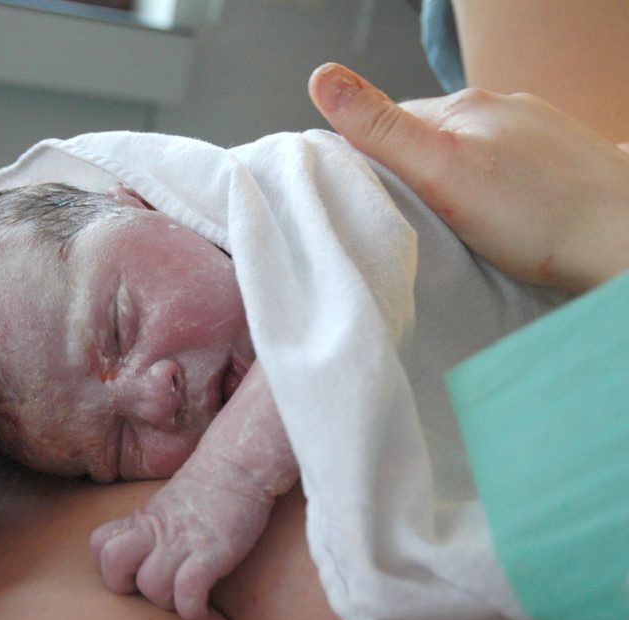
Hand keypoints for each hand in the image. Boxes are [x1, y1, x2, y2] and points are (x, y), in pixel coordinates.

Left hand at [90, 360, 297, 619]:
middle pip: (114, 567)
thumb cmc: (207, 491)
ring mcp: (182, 542)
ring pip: (151, 587)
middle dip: (130, 588)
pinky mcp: (212, 552)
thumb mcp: (165, 506)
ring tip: (185, 597)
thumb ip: (148, 529)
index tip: (135, 571)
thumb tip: (140, 558)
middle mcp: (156, 530)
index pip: (99, 545)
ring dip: (168, 602)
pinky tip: (202, 608)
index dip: (111, 566)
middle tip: (156, 587)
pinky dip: (193, 609)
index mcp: (142, 520)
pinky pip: (187, 593)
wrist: (239, 465)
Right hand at [308, 63, 628, 291]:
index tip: (363, 198)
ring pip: (470, 155)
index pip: (389, 123)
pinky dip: (494, 193)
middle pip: (430, 139)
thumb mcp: (439, 170)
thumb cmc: (538, 217)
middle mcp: (502, 109)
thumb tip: (323, 77)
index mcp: (464, 106)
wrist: (624, 240)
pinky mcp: (560, 162)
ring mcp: (536, 134)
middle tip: (408, 220)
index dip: (368, 159)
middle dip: (412, 174)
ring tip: (453, 225)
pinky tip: (499, 220)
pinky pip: (506, 172)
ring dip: (455, 184)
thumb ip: (380, 127)